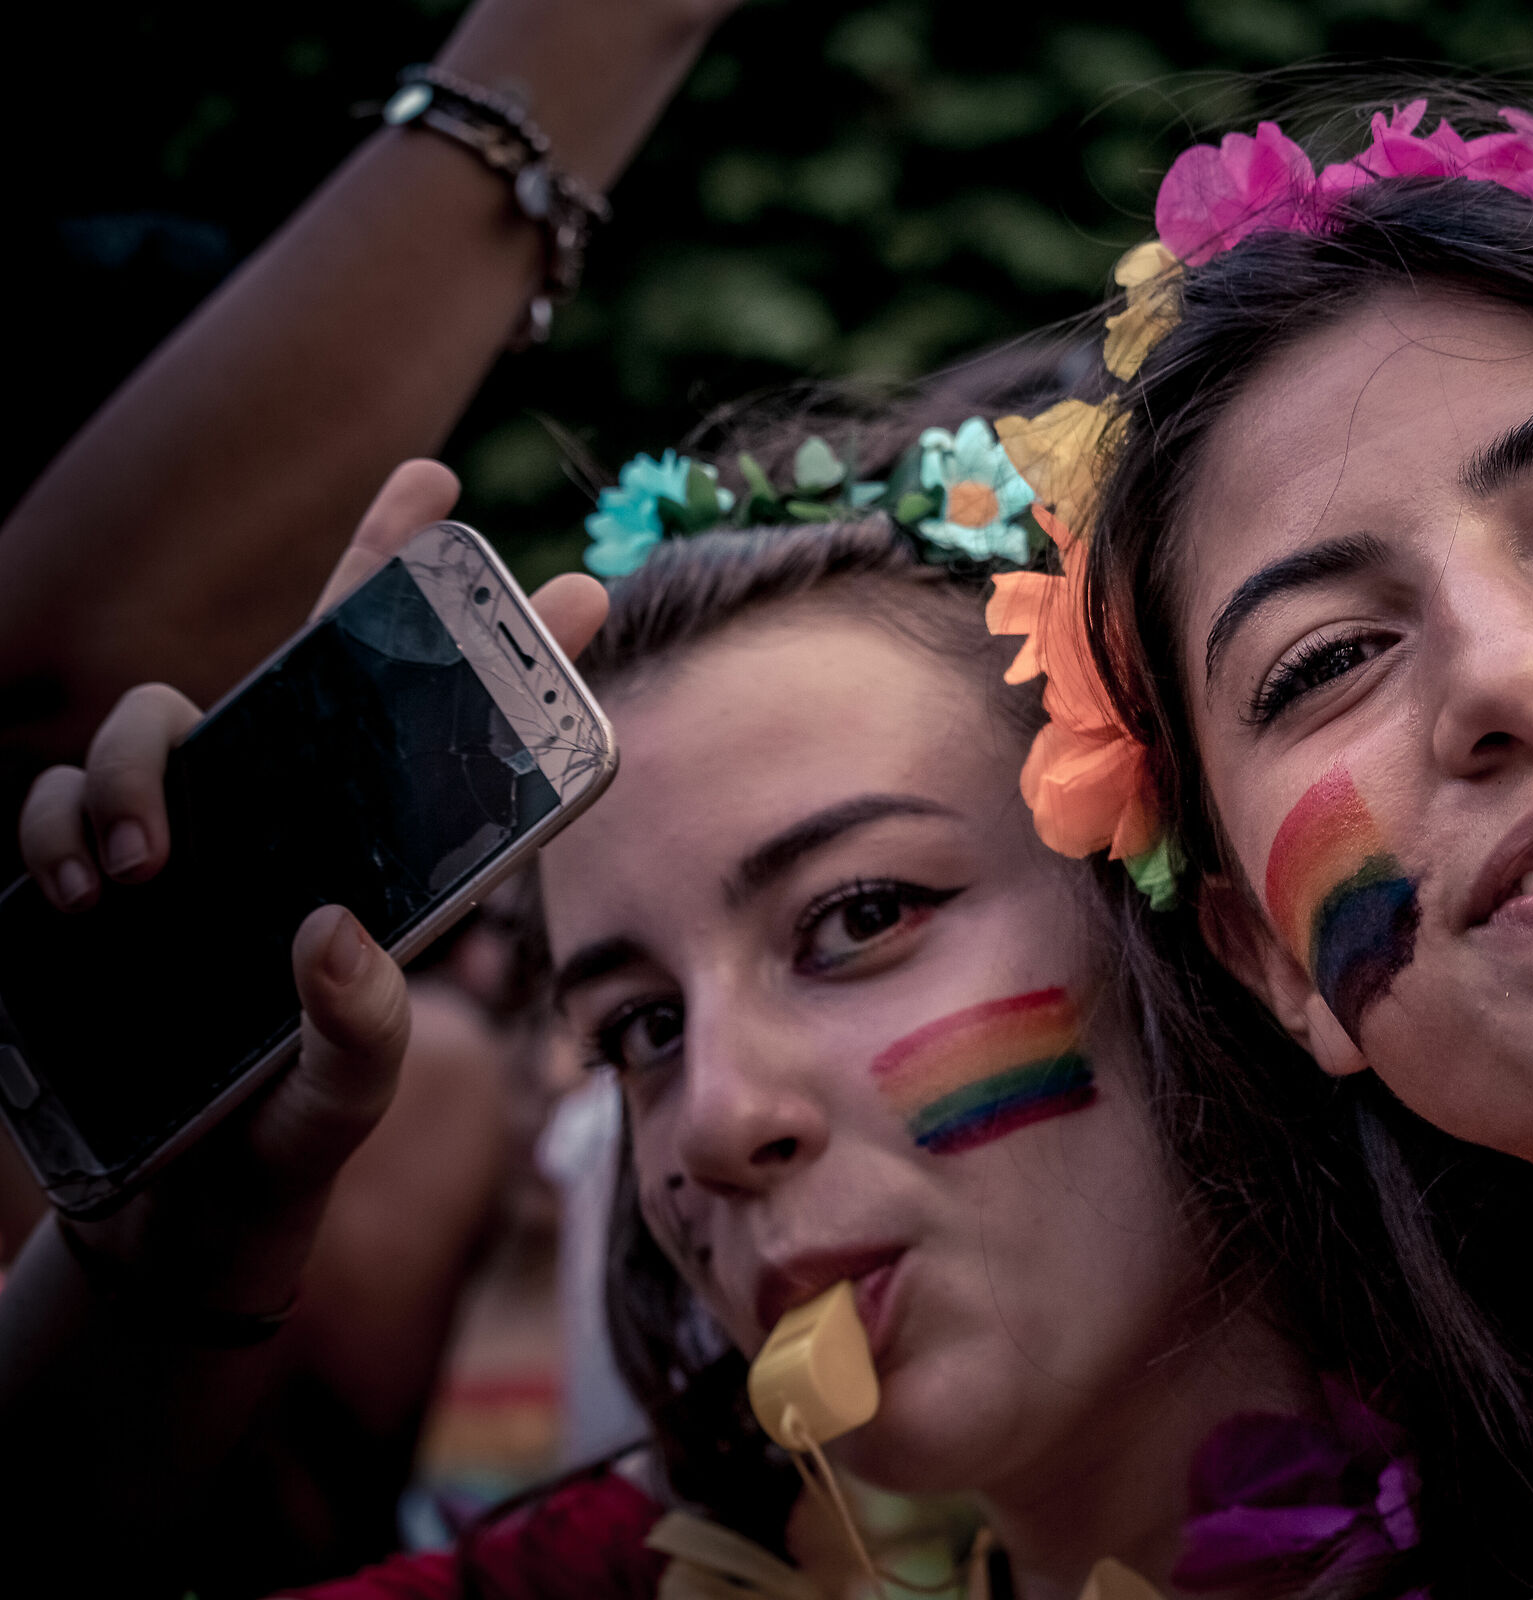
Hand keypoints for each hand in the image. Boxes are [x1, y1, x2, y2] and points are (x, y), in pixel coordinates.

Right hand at [14, 460, 607, 1300]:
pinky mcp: (91, 877)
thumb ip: (352, 1038)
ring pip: (160, 721)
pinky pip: (55, 800)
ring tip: (148, 867)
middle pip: (320, 669)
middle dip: (372, 565)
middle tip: (431, 497)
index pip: (430, 748)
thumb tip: (336, 933)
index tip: (572, 580)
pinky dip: (63, 822)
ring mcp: (186, 844)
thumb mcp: (333, 1105)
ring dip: (146, 766)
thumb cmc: (272, 1148)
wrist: (166, 1216)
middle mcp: (286, 835)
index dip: (491, 672)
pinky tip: (89, 892)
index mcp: (369, 875)